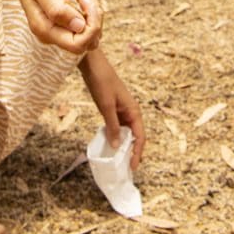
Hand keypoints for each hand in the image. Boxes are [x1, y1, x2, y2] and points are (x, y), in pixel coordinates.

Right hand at [0, 0, 101, 53]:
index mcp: (45, 30)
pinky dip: (90, 12)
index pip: (78, 44)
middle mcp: (52, 33)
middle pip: (86, 42)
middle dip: (94, 21)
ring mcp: (59, 27)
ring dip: (94, 16)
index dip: (89, 26)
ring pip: (89, 35)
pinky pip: (86, 25)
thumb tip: (79, 26)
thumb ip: (58, 9)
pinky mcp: (64, 19)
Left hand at [80, 48, 144, 169]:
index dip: (137, 153)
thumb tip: (116, 146)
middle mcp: (131, 112)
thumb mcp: (106, 106)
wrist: (93, 65)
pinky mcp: (113, 109)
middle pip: (135, 136)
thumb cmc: (102, 82)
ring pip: (126, 132)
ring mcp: (122, 111)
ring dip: (123, 145)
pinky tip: (109, 144)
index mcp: (134, 111)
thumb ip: (112, 126)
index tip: (132, 167)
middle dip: (132, 152)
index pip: (140, 137)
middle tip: (126, 168)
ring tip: (118, 160)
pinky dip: (115, 136)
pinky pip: (117, 127)